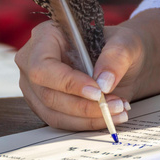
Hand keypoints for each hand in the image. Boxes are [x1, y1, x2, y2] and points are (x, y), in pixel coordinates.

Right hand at [15, 21, 138, 130]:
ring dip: (87, 118)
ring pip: (53, 113)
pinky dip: (86, 123)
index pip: (43, 66)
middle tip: (115, 105)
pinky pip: (61, 121)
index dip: (68, 83)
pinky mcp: (44, 105)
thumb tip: (103, 83)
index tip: (98, 92)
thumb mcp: (126, 43)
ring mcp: (36, 86)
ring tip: (117, 111)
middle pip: (47, 94)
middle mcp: (34, 61)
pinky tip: (109, 116)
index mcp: (46, 36)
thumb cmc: (119, 46)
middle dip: (83, 106)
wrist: (123, 64)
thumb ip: (116, 58)